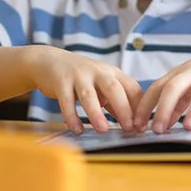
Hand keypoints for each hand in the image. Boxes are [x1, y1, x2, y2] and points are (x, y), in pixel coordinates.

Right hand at [26, 47, 141, 133]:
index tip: (141, 126)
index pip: (132, 88)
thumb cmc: (81, 77)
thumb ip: (115, 102)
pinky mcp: (61, 81)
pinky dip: (72, 117)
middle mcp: (98, 71)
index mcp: (112, 73)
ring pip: (89, 95)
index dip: (138, 107)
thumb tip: (132, 125)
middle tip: (128, 128)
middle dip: (123, 108)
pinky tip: (77, 130)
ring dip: (96, 113)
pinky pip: (66, 101)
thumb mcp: (101, 86)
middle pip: (114, 88)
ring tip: (103, 130)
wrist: (50, 61)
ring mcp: (78, 75)